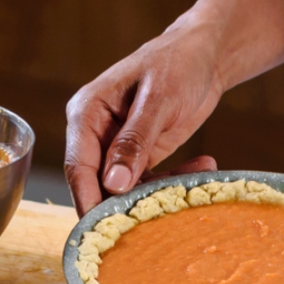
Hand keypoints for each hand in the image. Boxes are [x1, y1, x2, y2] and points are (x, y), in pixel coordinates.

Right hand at [64, 20, 226, 213]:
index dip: (88, 199)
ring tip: (191, 188)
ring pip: (124, 189)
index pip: (77, 165)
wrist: (206, 53)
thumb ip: (134, 140)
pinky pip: (148, 182)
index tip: (104, 229)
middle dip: (124, 204)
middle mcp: (96, 133)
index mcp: (87, 112)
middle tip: (156, 220)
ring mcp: (117, 146)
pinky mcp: (140, 155)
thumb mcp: (158, 99)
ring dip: (156, 194)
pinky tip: (204, 166)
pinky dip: (173, 182)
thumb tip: (112, 183)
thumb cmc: (178, 62)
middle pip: (97, 183)